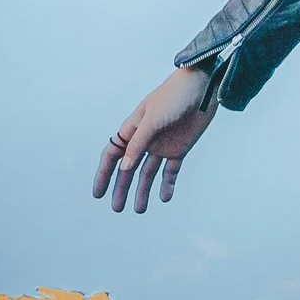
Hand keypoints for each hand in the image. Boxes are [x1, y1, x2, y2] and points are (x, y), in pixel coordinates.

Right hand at [95, 66, 213, 212]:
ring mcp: (162, 145)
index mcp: (134, 129)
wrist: (202, 88)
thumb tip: (124, 168)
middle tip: (117, 208)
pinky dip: (167, 185)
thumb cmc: (173, 97)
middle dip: (121, 188)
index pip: (113, 154)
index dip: (104, 173)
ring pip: (148, 173)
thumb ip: (138, 144)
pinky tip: (165, 197)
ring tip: (139, 210)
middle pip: (129, 168)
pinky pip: (170, 171)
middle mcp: (145, 139)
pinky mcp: (179, 148)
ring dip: (143, 191)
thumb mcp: (153, 120)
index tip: (98, 194)